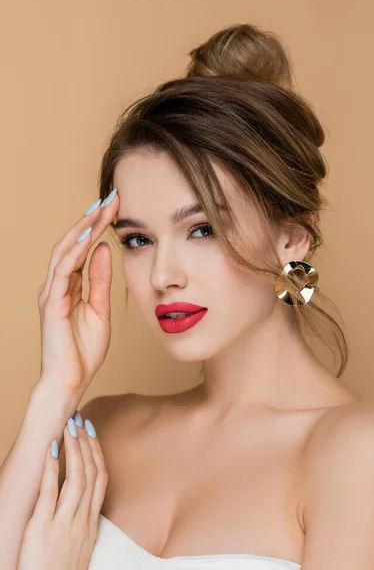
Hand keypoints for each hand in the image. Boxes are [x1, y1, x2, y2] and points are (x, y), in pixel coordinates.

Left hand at [17, 416, 107, 569]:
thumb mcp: (80, 545)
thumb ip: (81, 521)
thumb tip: (79, 499)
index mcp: (91, 523)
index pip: (101, 479)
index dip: (97, 452)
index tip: (91, 432)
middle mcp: (82, 520)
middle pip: (92, 473)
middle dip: (87, 444)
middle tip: (81, 421)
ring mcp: (64, 523)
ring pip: (77, 478)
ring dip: (74, 449)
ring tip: (68, 428)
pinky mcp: (43, 528)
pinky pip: (50, 493)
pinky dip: (52, 468)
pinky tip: (50, 450)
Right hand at [37, 188, 118, 395]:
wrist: (70, 382)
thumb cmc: (83, 350)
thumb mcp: (100, 309)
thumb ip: (100, 280)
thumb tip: (104, 250)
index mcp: (68, 285)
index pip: (82, 247)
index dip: (97, 226)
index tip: (116, 206)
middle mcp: (56, 284)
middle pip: (72, 243)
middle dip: (91, 219)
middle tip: (110, 197)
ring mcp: (52, 293)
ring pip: (65, 251)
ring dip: (82, 229)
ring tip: (99, 208)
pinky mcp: (53, 304)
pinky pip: (62, 272)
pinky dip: (73, 253)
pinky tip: (87, 238)